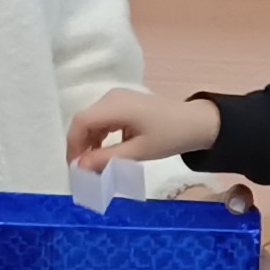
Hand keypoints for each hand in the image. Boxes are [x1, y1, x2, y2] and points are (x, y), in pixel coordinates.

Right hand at [69, 88, 219, 167]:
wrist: (196, 123)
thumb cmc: (170, 136)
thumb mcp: (138, 151)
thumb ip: (106, 159)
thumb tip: (79, 168)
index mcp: (115, 105)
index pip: (81, 122)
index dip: (73, 146)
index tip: (75, 169)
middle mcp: (112, 97)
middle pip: (85, 121)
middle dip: (80, 146)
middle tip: (84, 172)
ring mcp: (117, 99)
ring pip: (92, 121)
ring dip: (90, 143)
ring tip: (94, 166)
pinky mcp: (123, 105)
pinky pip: (103, 120)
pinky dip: (100, 137)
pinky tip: (106, 153)